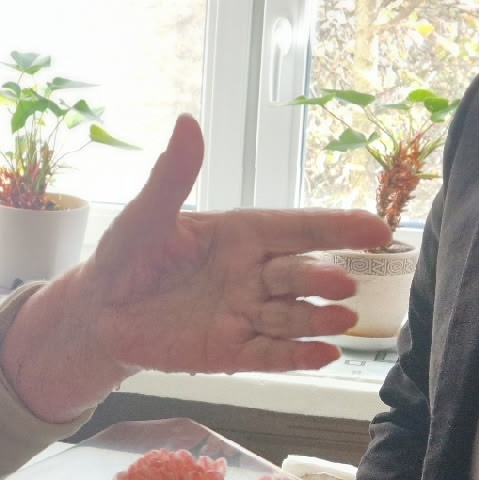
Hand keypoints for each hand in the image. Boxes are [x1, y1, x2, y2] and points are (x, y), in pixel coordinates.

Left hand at [1, 117, 395, 418]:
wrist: (99, 312)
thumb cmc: (127, 255)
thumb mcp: (146, 216)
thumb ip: (172, 177)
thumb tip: (188, 122)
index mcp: (242, 234)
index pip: (298, 228)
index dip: (339, 227)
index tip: (378, 229)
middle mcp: (254, 273)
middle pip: (299, 274)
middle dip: (323, 279)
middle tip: (341, 285)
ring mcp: (246, 314)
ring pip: (292, 317)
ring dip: (318, 320)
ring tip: (341, 322)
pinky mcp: (231, 352)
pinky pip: (270, 355)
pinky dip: (297, 357)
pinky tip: (324, 355)